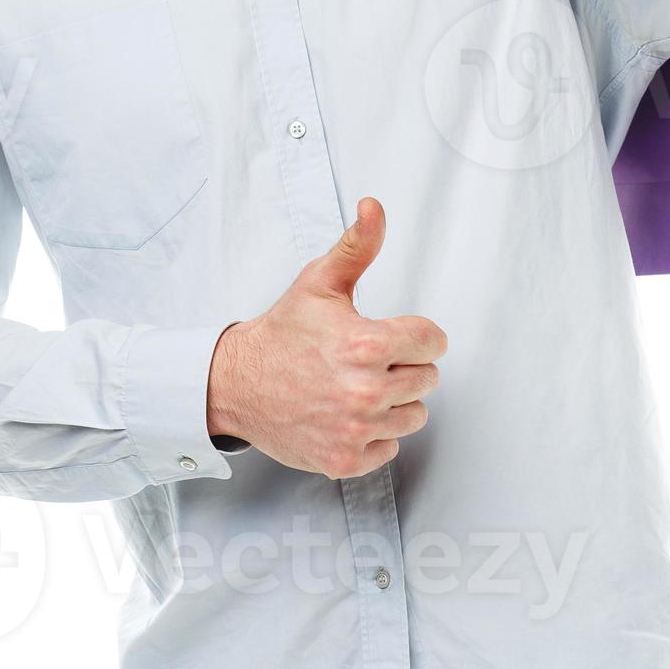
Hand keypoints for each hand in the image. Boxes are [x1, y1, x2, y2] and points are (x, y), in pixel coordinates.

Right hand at [205, 197, 447, 478]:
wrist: (237, 384)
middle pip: (427, 379)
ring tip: (357, 387)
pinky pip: (390, 449)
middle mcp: (365, 390)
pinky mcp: (344, 459)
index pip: (433, 341)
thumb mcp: (319, 283)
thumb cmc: (281, 335)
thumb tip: (374, 209)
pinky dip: (374, 435)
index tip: (392, 336)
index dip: (415, 335)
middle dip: (404, 367)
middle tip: (367, 361)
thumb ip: (357, 246)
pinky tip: (349, 415)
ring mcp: (355, 429)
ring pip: (413, 416)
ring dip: (393, 403)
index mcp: (366, 344)